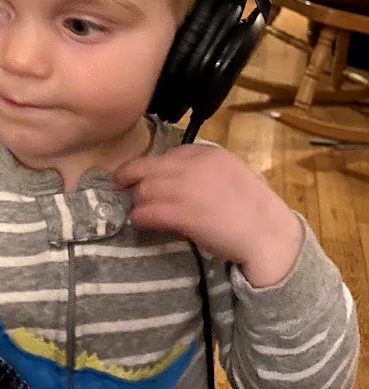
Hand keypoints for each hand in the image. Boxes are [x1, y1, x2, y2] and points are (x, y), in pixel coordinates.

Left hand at [113, 145, 303, 287]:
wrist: (268, 235)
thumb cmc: (250, 209)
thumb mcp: (228, 174)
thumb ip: (200, 170)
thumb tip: (168, 175)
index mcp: (208, 153)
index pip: (166, 155)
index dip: (150, 167)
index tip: (141, 176)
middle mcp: (195, 166)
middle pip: (148, 169)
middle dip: (131, 179)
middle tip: (121, 187)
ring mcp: (188, 189)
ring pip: (144, 190)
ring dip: (136, 201)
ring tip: (135, 210)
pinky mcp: (183, 214)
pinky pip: (148, 212)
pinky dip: (139, 217)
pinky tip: (138, 222)